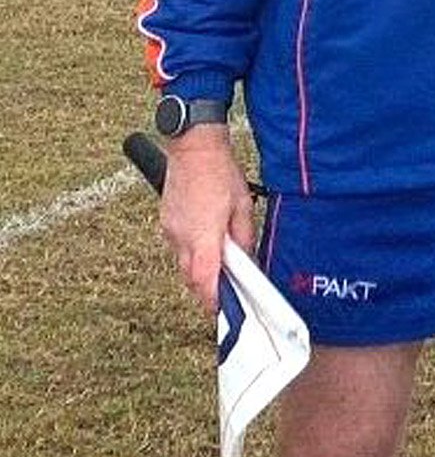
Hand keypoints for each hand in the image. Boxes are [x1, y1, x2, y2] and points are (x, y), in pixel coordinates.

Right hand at [158, 126, 254, 313]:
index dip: (213, 300)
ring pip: (183, 263)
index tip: (224, 309)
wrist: (193, 147)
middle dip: (207, 289)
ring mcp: (170, 229)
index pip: (204, 280)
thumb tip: (246, 259)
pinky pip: (178, 247)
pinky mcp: (166, 222)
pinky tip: (207, 246)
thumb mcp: (243, 207)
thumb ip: (243, 237)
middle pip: (191, 277)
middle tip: (226, 294)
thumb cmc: (220, 172)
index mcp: (203, 235)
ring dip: (200, 270)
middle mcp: (181, 236)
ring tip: (220, 268)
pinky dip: (192, 253)